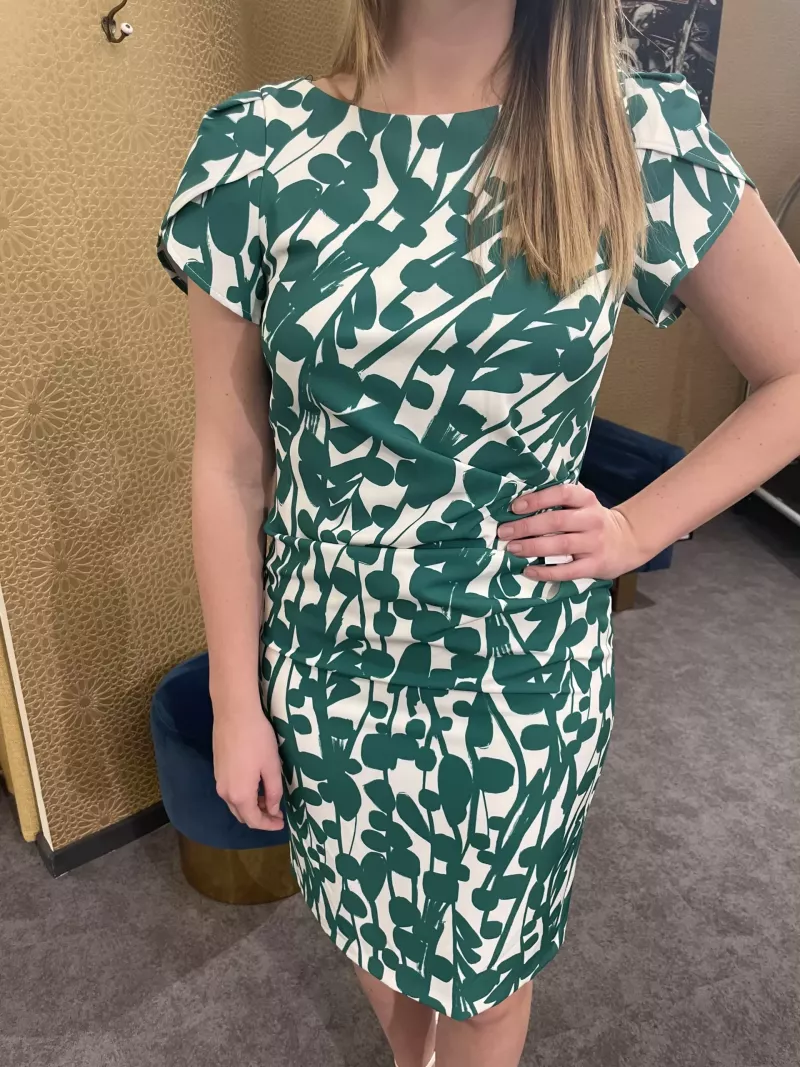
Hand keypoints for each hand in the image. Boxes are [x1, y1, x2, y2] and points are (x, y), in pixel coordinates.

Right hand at [212, 697, 284, 831]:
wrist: (234, 713)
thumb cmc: (257, 739)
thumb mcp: (271, 766)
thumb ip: (273, 792)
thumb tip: (273, 809)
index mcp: (240, 795)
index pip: (254, 821)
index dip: (268, 825)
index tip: (282, 823)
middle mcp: (225, 793)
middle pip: (242, 815)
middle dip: (260, 818)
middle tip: (277, 813)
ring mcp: (218, 781)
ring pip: (235, 804)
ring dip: (251, 806)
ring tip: (269, 799)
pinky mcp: (217, 769)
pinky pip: (230, 792)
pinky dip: (243, 796)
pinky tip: (255, 786)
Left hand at [497, 483, 645, 581]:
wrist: (627, 541)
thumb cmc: (592, 521)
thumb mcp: (582, 504)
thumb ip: (558, 502)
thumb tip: (519, 503)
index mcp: (586, 499)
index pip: (561, 494)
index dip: (537, 499)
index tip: (514, 507)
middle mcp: (592, 520)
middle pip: (556, 521)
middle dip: (526, 527)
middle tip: (504, 532)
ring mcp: (595, 544)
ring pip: (560, 545)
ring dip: (533, 547)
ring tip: (512, 549)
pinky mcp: (595, 566)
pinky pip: (568, 571)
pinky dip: (546, 572)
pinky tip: (529, 571)